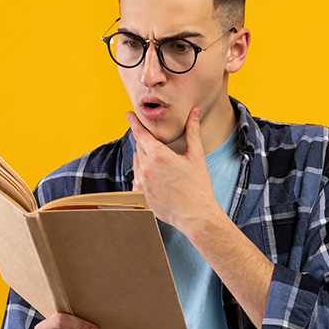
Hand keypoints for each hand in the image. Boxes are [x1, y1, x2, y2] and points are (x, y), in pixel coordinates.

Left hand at [127, 108, 221, 235]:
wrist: (196, 215)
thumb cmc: (199, 187)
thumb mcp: (197, 156)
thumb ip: (192, 131)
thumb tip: (195, 112)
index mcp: (158, 156)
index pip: (141, 133)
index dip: (134, 122)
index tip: (129, 114)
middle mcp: (146, 168)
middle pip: (140, 147)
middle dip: (146, 142)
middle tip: (156, 143)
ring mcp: (141, 183)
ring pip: (137, 162)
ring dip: (145, 158)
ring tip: (161, 165)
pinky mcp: (140, 195)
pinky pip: (137, 178)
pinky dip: (144, 174)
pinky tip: (157, 178)